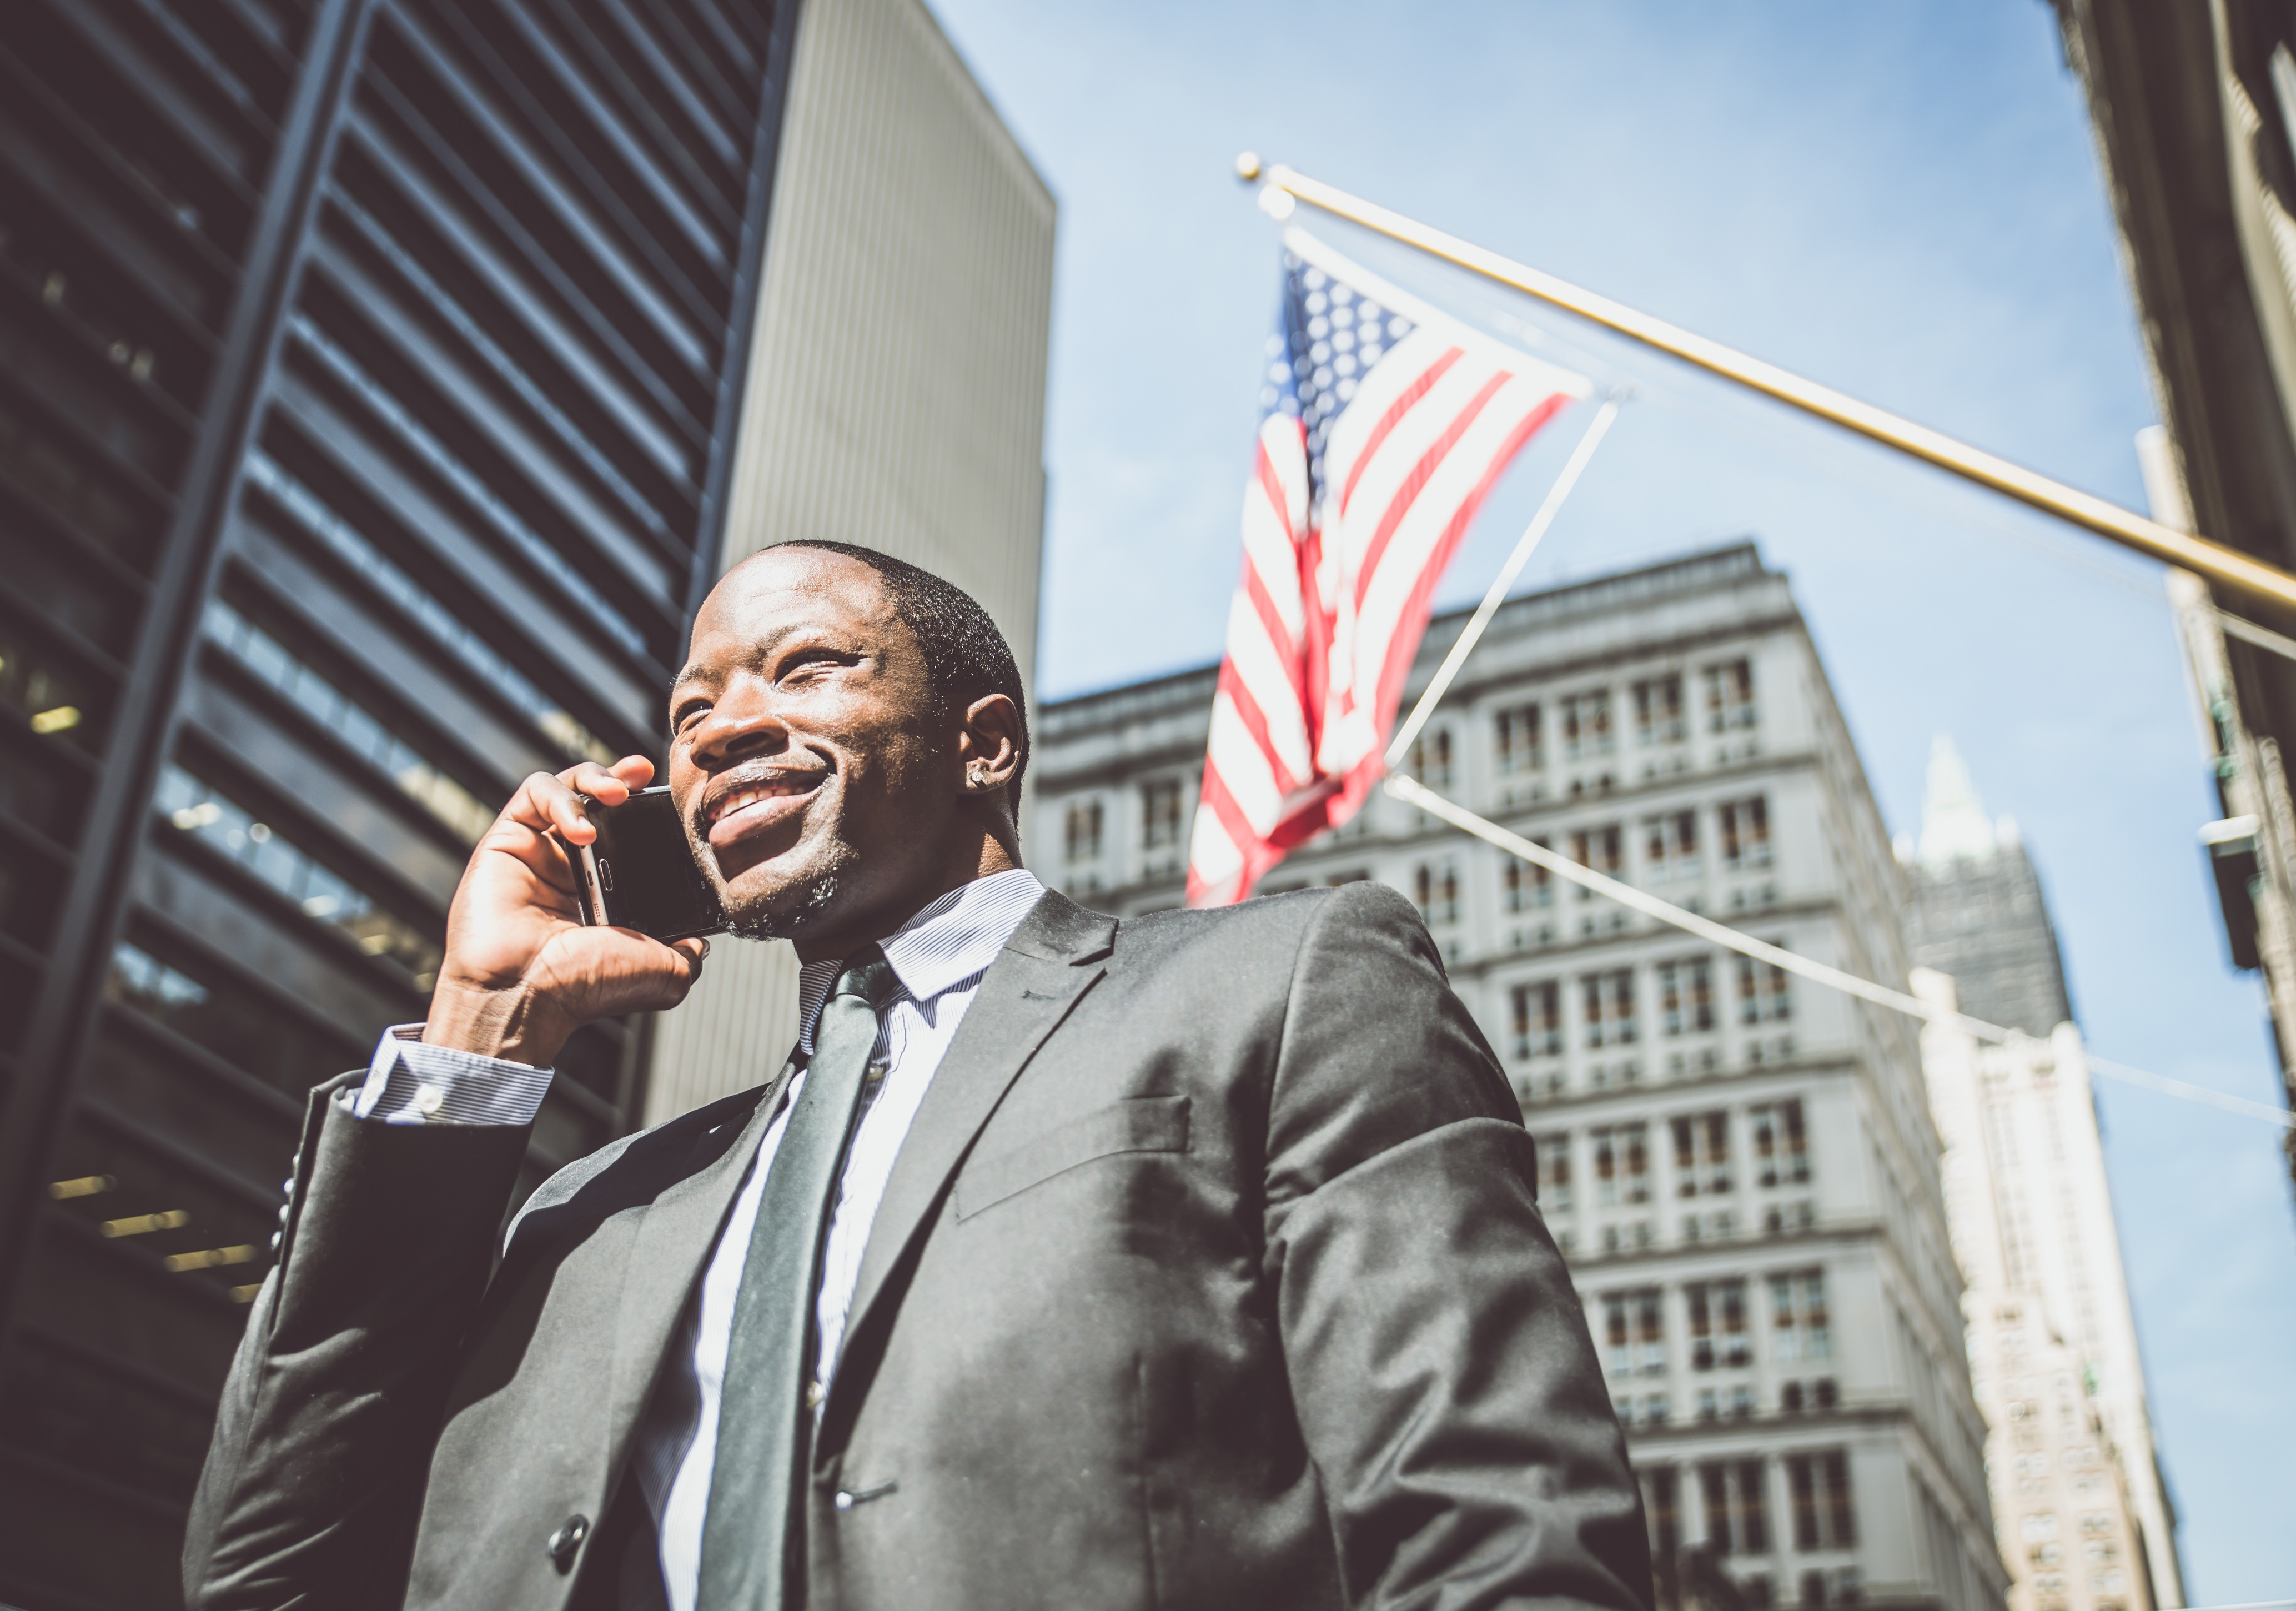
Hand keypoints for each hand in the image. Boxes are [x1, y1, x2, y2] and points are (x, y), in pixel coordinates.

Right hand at [423, 756, 707, 1066]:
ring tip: (617, 793)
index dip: (653, 811)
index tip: (676, 800)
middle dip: (624, 780)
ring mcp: (539, 851)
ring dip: (597, 778)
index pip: (633, 835)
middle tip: (644, 774)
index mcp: (608, 892)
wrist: (527, 995)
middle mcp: (573, 868)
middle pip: (600, 801)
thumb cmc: (585, 988)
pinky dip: (562, 798)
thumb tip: (703, 940)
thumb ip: (688, 949)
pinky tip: (582, 828)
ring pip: (568, 787)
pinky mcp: (507, 839)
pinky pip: (534, 793)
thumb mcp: (664, 971)